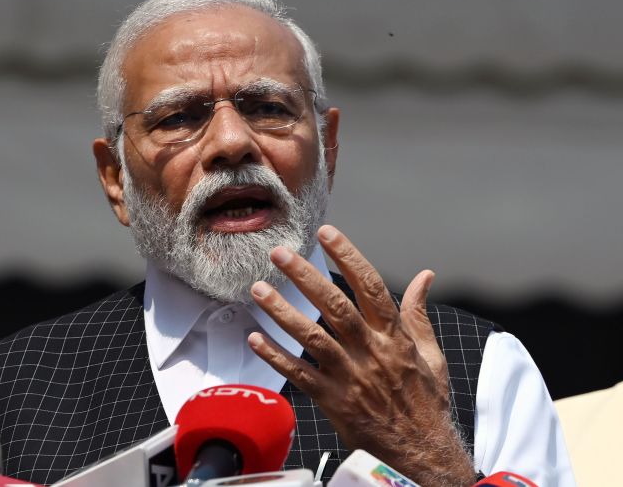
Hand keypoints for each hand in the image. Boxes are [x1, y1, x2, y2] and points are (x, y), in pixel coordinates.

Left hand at [247, 225, 474, 485]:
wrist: (422, 453)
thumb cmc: (425, 402)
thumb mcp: (431, 355)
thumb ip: (419, 313)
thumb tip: (426, 276)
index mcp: (394, 337)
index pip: (370, 287)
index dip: (348, 256)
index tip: (326, 233)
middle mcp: (370, 352)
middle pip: (335, 306)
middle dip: (305, 276)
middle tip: (280, 254)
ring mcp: (349, 377)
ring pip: (312, 337)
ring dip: (282, 312)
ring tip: (259, 289)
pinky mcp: (333, 400)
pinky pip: (299, 375)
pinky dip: (276, 357)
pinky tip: (255, 338)